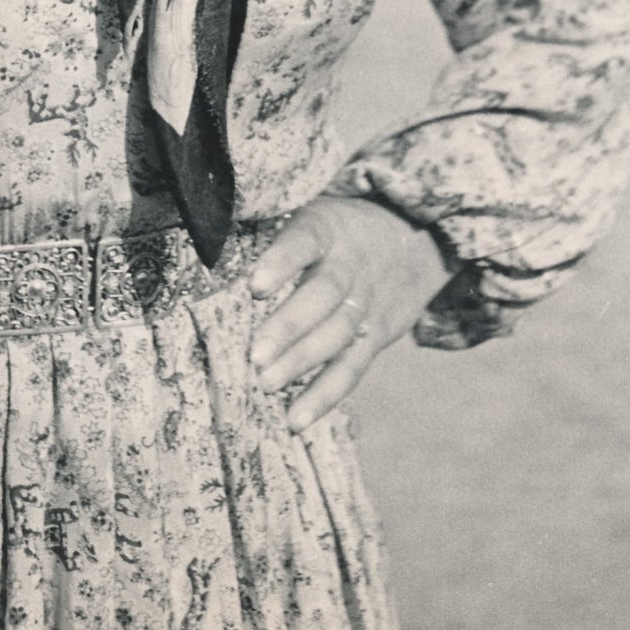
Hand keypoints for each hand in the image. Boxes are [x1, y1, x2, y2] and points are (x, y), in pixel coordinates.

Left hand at [248, 195, 447, 434]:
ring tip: (266, 384)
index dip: (282, 261)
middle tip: (255, 354)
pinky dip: (324, 396)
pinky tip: (296, 418)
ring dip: (302, 363)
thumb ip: (274, 226)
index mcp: (328, 229)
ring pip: (337, 335)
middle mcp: (350, 266)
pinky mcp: (376, 336)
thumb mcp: (316, 211)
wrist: (417, 237)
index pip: (306, 240)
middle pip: (324, 295)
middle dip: (289, 326)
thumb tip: (212, 238)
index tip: (255, 286)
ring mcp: (366, 304)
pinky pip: (352, 369)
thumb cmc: (342, 227)